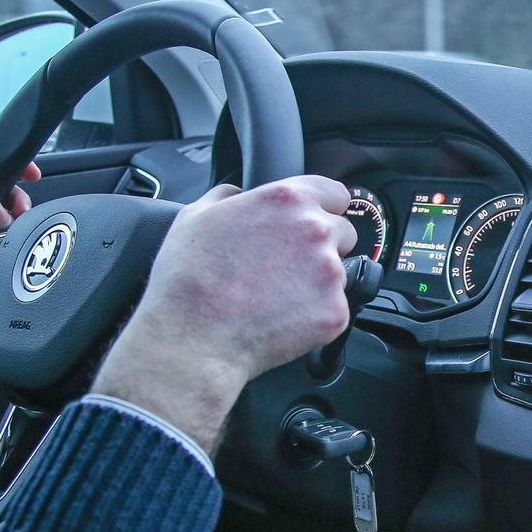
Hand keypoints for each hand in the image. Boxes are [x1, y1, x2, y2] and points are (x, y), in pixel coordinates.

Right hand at [91, 176, 356, 452]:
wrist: (193, 338)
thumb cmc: (189, 278)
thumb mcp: (196, 215)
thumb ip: (229, 196)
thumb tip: (239, 195)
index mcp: (287, 200)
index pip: (334, 193)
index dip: (322, 208)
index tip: (315, 221)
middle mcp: (316, 231)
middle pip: (342, 233)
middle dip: (321, 246)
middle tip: (285, 267)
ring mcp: (330, 273)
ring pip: (339, 273)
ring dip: (316, 282)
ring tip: (275, 296)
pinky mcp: (335, 312)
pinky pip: (334, 308)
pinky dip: (314, 315)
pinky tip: (281, 318)